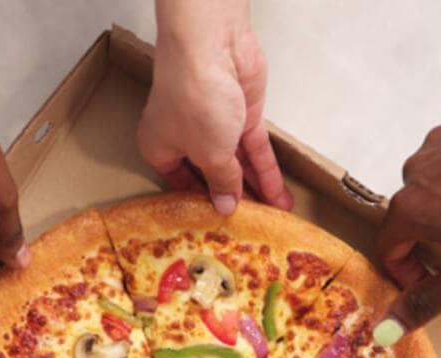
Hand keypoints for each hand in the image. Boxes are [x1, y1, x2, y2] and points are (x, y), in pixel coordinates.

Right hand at [140, 0, 291, 213]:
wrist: (211, 45)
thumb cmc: (193, 98)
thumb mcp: (208, 154)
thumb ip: (221, 182)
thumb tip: (226, 206)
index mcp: (161, 149)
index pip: (181, 185)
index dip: (201, 205)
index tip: (219, 228)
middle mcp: (185, 138)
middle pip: (212, 176)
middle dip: (232, 199)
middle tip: (250, 227)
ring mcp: (216, 125)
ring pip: (237, 164)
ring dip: (255, 189)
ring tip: (272, 218)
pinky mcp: (242, 114)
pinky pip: (255, 150)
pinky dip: (266, 171)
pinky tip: (279, 195)